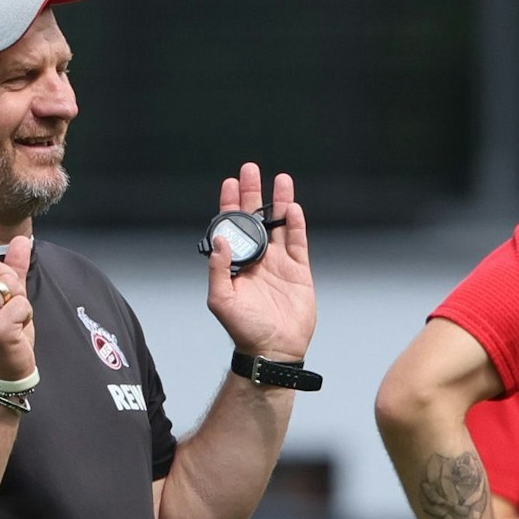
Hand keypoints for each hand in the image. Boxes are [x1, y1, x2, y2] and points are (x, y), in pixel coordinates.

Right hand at [0, 213, 37, 381]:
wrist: (3, 371)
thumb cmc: (3, 333)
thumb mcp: (7, 298)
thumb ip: (13, 270)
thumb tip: (22, 240)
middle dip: (12, 283)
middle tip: (8, 308)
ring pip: (10, 285)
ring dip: (20, 301)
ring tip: (12, 320)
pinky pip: (21, 303)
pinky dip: (26, 314)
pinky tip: (16, 330)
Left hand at [208, 163, 314, 360]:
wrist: (274, 349)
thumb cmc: (244, 329)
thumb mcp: (222, 300)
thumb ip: (219, 269)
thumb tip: (220, 240)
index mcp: (238, 263)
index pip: (232, 227)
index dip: (231, 204)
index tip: (230, 183)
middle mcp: (258, 259)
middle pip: (256, 218)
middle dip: (253, 193)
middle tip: (251, 169)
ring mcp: (280, 263)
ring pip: (280, 225)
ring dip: (279, 201)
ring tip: (280, 179)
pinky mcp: (299, 271)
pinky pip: (299, 242)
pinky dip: (297, 224)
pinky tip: (293, 207)